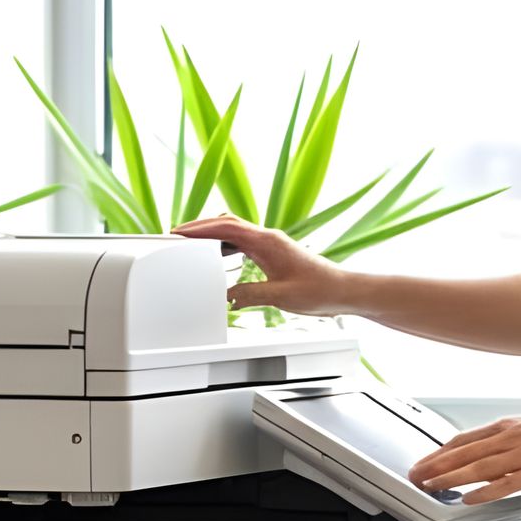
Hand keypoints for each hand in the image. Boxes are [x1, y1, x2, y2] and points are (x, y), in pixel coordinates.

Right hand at [170, 211, 351, 316]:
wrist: (342, 290)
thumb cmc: (319, 290)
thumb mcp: (280, 297)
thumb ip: (250, 294)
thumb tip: (227, 296)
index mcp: (267, 242)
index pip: (226, 228)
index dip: (200, 229)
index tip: (179, 232)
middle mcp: (268, 238)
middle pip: (227, 223)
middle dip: (200, 227)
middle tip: (178, 235)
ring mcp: (271, 243)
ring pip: (235, 230)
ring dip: (213, 234)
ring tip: (192, 244)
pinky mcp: (274, 252)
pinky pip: (244, 242)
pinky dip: (226, 244)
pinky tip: (219, 255)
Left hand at [407, 403, 520, 505]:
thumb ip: (509, 440)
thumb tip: (490, 452)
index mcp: (506, 426)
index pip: (464, 439)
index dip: (440, 452)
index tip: (424, 461)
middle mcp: (509, 438)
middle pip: (463, 453)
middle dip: (435, 465)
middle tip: (414, 476)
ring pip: (478, 467)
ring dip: (450, 477)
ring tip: (430, 486)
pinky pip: (505, 484)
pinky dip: (483, 492)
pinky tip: (468, 499)